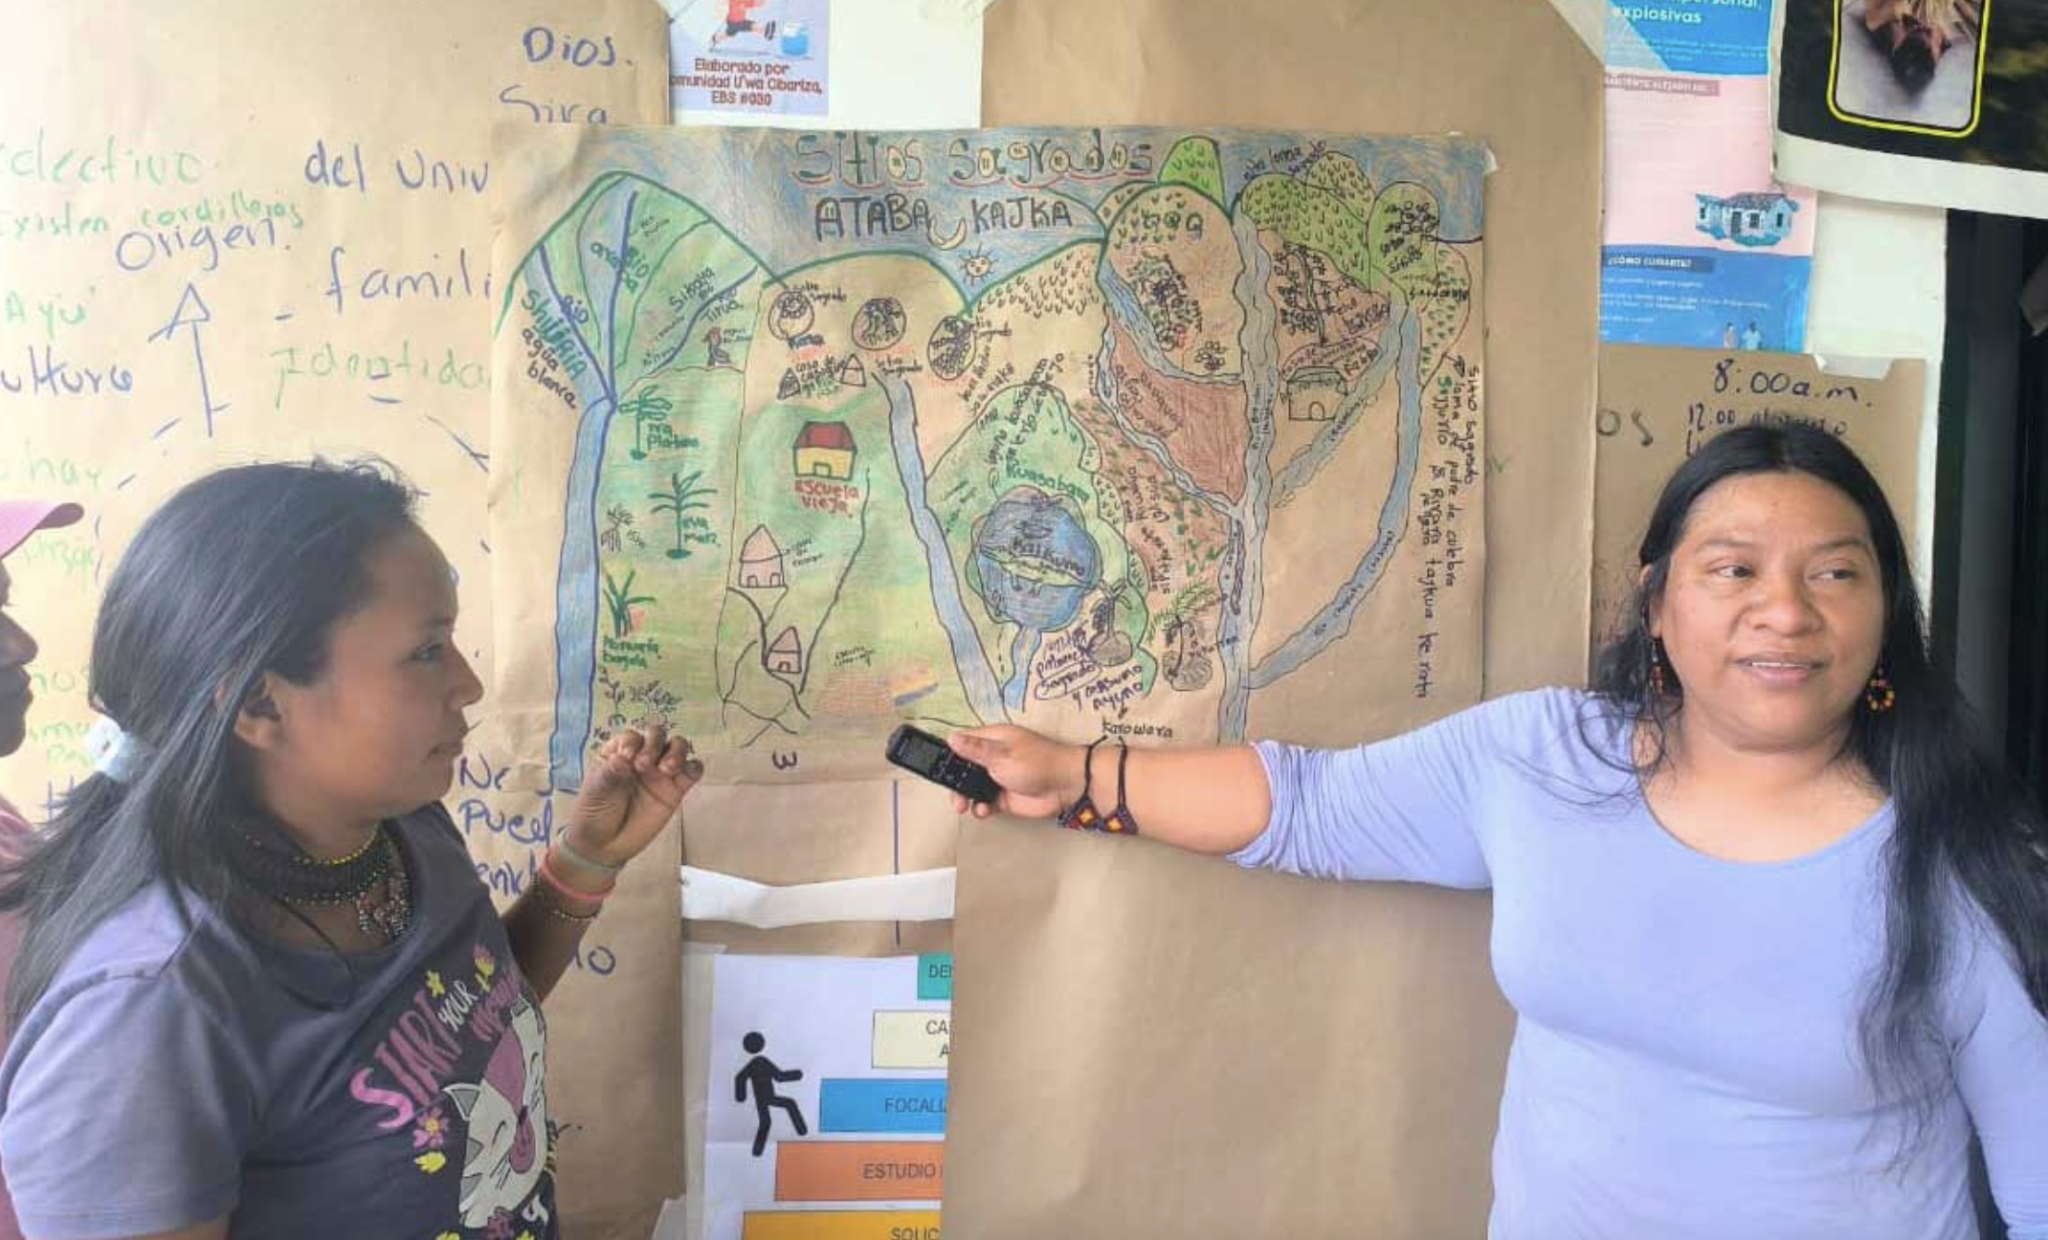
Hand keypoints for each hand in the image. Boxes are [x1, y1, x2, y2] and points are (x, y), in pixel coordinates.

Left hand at [565, 725, 702, 872]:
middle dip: (654, 744)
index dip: (633, 742)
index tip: (627, 758)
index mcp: (619, 752)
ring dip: (677, 752)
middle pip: (658, 735)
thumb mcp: (596, 790)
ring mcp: (661, 773)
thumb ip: (610, 773)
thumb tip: (622, 759)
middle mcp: (642, 757)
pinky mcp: (676, 790)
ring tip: (667, 769)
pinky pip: (692, 771)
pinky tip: (685, 774)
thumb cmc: (594, 812)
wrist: (604, 845)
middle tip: (644, 765)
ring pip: (679, 747)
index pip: (633, 736)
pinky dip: (694, 767)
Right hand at [944, 726, 1080, 820]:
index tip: (935, 766)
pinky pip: (984, 803)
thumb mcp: (1001, 754)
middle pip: (964, 769)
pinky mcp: (1004, 798)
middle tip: (953, 794)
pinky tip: (984, 810)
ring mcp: (998, 778)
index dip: (949, 754)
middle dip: (955, 782)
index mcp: (992, 740)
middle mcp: (993, 758)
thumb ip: (975, 749)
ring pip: (972, 789)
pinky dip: (981, 808)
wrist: (1065, 786)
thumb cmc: (1038, 762)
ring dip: (966, 798)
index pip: (963, 743)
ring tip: (964, 806)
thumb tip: (952, 737)